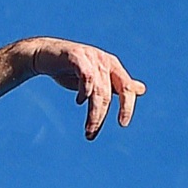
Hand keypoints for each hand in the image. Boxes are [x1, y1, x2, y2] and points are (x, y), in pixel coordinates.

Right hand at [23, 37, 145, 139]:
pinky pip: (86, 76)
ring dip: (93, 112)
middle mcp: (104, 60)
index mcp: (113, 66)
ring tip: (87, 129)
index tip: (122, 124)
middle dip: (100, 116)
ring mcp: (90, 56)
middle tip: (91, 133)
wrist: (46, 54)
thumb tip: (141, 90)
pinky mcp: (75, 55)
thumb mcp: (98, 79)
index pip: (127, 88)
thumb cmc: (72, 68)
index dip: (127, 106)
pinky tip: (79, 101)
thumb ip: (118, 85)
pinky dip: (85, 91)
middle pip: (108, 93)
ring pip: (97, 90)